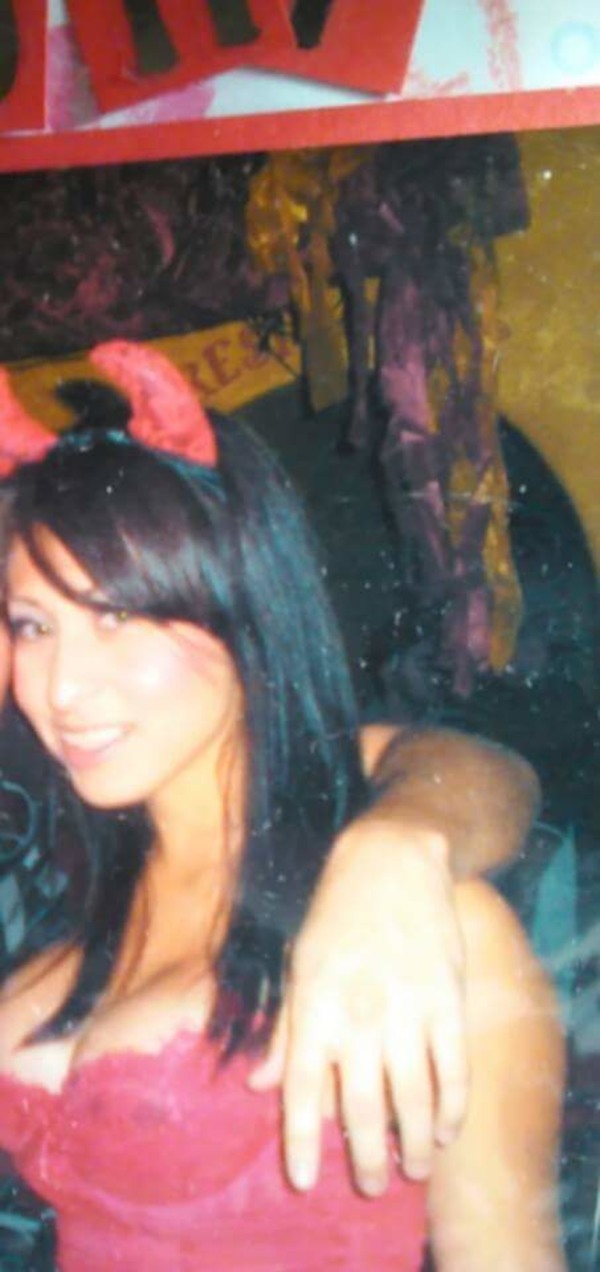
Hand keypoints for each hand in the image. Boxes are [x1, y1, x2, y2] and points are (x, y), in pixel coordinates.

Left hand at [249, 816, 467, 1195]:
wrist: (391, 859)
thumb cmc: (334, 913)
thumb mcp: (297, 965)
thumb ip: (284, 1030)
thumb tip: (259, 1086)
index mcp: (314, 1005)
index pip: (303, 1089)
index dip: (301, 1140)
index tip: (304, 1180)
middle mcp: (359, 1014)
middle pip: (363, 1108)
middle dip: (365, 1158)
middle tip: (369, 1187)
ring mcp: (407, 1008)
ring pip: (412, 1098)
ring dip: (412, 1144)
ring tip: (411, 1170)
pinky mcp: (447, 998)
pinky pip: (454, 1068)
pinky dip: (451, 1107)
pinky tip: (445, 1129)